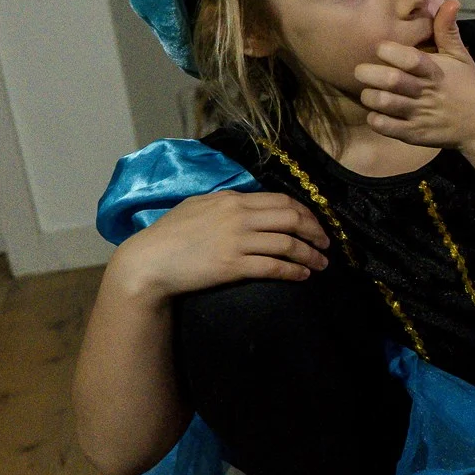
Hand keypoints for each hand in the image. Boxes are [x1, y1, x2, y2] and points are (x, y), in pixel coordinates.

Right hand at [112, 189, 329, 302]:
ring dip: (311, 254)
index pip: (280, 200)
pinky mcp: (233, 265)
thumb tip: (251, 206)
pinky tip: (303, 275)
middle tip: (326, 243)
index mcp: (231, 199)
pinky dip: (294, 270)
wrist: (147, 262)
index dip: (305, 212)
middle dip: (315, 230)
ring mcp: (237, 240)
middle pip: (292, 217)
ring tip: (322, 263)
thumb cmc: (168, 235)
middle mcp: (238, 215)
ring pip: (288, 243)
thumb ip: (226, 203)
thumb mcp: (197, 206)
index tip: (315, 223)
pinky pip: (275, 266)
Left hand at [356, 0, 474, 152]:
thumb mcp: (462, 58)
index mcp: (436, 71)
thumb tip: (451, 1)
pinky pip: (385, 127)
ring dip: (369, 96)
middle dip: (369, 73)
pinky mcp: (415, 134)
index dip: (389, 50)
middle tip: (361, 71)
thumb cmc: (469, 87)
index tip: (381, 48)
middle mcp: (426, 92)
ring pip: (384, 103)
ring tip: (369, 92)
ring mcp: (420, 115)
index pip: (409, 58)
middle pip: (390, 80)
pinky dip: (375, 119)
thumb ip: (448, 31)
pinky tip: (376, 113)